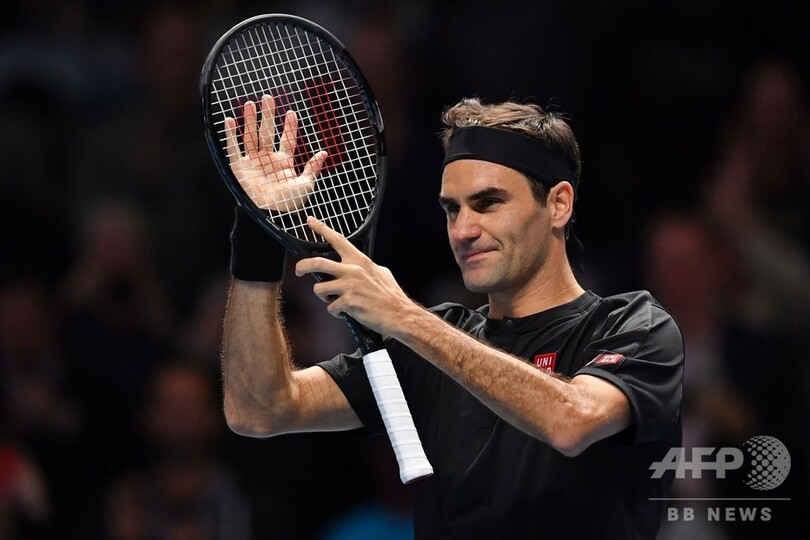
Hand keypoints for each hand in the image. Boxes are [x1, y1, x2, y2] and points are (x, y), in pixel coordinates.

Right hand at [225, 95, 327, 212]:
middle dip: (268, 115)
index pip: (286, 140)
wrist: (271, 215)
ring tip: (250, 104)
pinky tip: (230, 120)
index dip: (289, 127)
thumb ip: (312, 167)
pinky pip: (233, 148)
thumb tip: (324, 152)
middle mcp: (267, 158)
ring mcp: (252, 161)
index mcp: (283, 162)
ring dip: (250, 120)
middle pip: (267, 132)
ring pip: (250, 136)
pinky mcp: (239, 167)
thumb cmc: (289, 202)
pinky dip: (231, 134)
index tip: (291, 112)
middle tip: (268, 98)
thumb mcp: (306, 184)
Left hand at [294, 217, 413, 335]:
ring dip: (323, 297)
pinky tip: (346, 312)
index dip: (321, 229)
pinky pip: (331, 308)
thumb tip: (361, 268)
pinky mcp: (347, 302)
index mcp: (360, 261)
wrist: (400, 314)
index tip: (310, 221)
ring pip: (319, 288)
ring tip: (333, 300)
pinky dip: (336, 312)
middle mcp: (352, 271)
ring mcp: (348, 286)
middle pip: (317, 263)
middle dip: (302, 266)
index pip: (337, 240)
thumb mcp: (382, 273)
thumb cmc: (391, 296)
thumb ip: (367, 268)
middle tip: (298, 270)